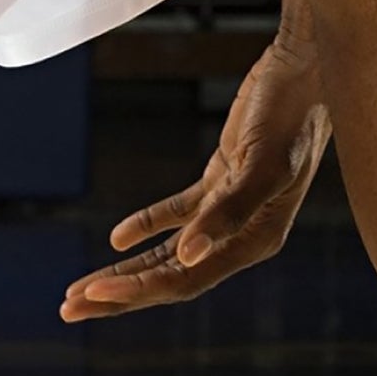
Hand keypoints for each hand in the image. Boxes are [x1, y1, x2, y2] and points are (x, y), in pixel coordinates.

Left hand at [61, 19, 329, 320]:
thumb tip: (186, 255)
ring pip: (167, 253)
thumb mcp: (263, 163)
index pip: (184, 279)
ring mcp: (229, 209)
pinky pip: (177, 213)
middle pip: (170, 276)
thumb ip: (228, 212)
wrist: (308, 66)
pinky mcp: (221, 181)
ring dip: (124, 270)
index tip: (94, 295)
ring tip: (79, 289)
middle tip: (68, 309)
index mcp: (255, 240)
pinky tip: (117, 238)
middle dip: (119, 294)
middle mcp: (242, 234)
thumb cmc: (293, 113)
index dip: (137, 290)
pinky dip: (146, 226)